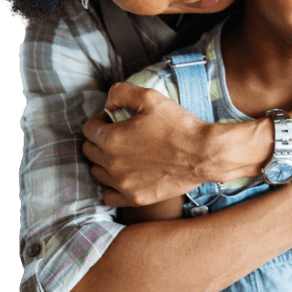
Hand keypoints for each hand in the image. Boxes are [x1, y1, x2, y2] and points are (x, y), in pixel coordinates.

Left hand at [82, 82, 215, 206]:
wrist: (203, 153)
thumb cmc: (178, 124)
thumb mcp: (149, 97)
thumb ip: (120, 93)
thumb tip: (107, 104)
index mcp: (111, 139)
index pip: (88, 129)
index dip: (99, 120)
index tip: (113, 119)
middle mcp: (112, 164)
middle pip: (89, 151)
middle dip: (98, 139)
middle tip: (118, 134)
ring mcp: (123, 184)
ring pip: (96, 172)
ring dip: (103, 161)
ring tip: (122, 153)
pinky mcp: (135, 198)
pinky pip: (108, 195)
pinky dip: (110, 184)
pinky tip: (123, 175)